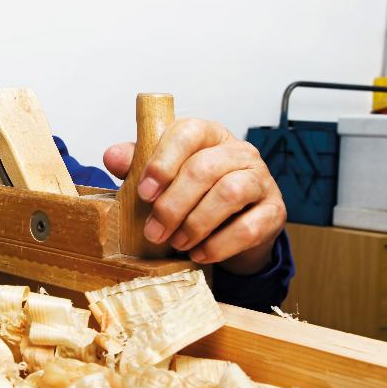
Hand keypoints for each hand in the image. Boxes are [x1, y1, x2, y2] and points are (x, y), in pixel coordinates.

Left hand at [103, 119, 285, 274]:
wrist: (234, 229)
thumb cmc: (193, 196)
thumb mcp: (162, 177)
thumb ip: (137, 164)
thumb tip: (112, 156)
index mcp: (208, 135)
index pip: (188, 133)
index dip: (163, 162)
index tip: (143, 193)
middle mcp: (238, 152)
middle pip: (205, 168)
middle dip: (173, 204)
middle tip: (153, 232)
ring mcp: (261, 180)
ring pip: (230, 193)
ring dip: (196, 223)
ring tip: (177, 243)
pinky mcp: (274, 212)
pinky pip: (249, 227)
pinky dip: (219, 244)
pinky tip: (200, 254)